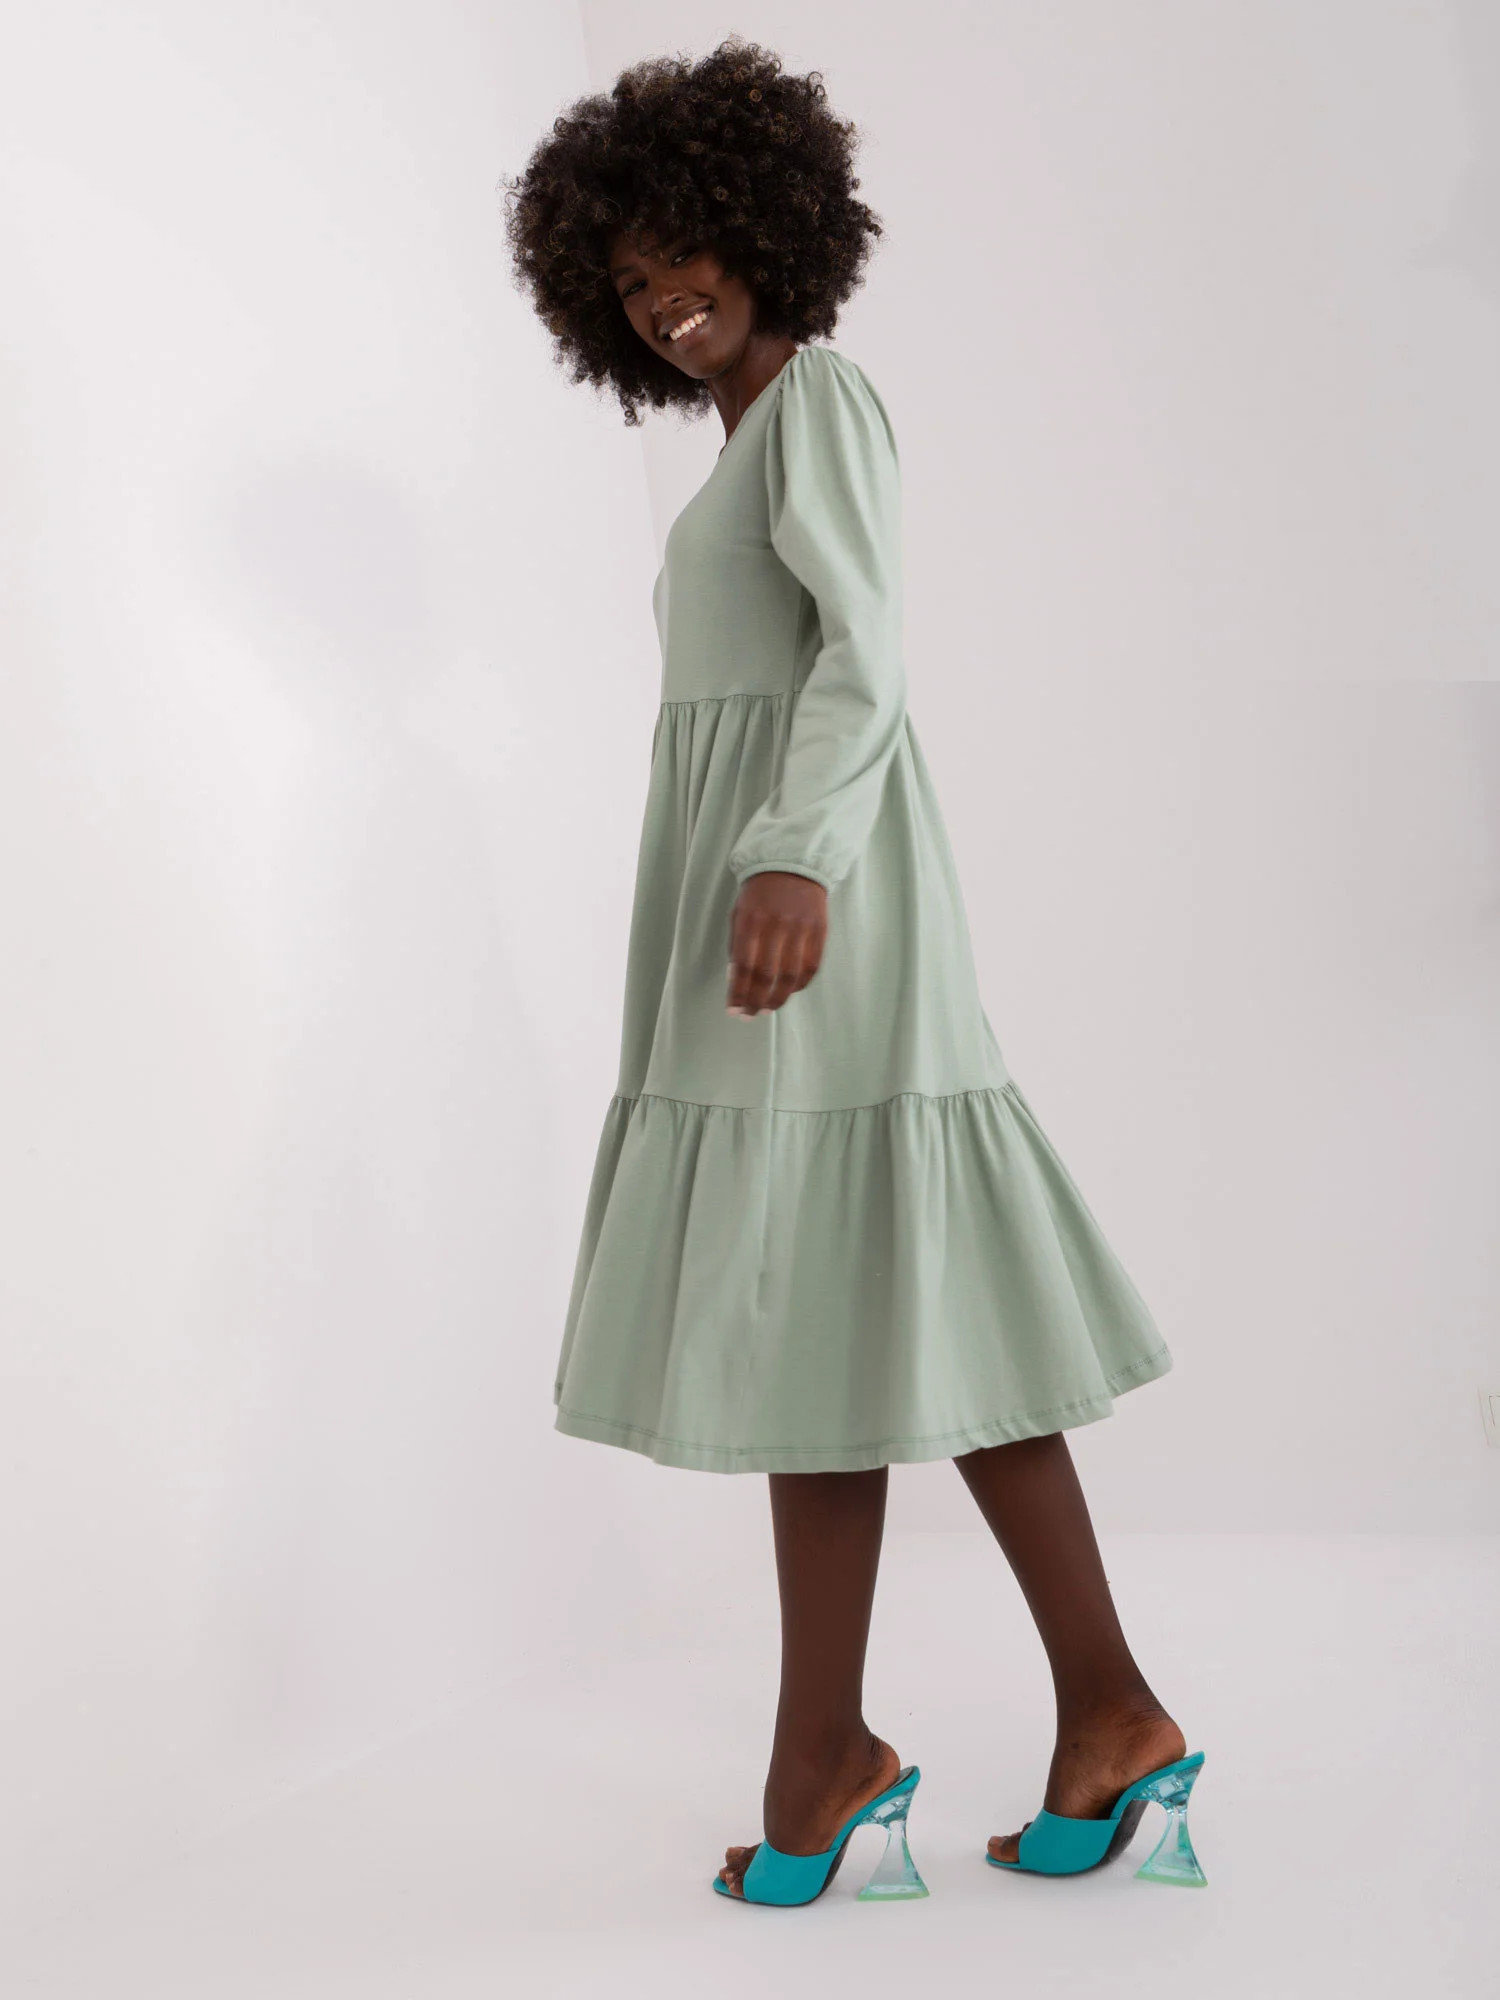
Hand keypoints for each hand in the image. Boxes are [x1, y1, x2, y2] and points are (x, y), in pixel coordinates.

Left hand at [726, 871, 827, 1016]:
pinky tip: (788, 991)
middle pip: (766, 975)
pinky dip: (799, 985)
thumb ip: (737, 945)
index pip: (743, 966)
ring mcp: (800, 928)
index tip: (733, 1010)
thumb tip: (735, 980)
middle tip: (749, 1015)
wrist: (793, 865)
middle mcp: (776, 925)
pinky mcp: (819, 931)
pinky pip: (810, 967)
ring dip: (777, 998)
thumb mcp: (739, 913)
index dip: (738, 993)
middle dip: (756, 1000)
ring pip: (790, 976)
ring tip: (767, 1008)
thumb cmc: (760, 893)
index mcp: (751, 920)